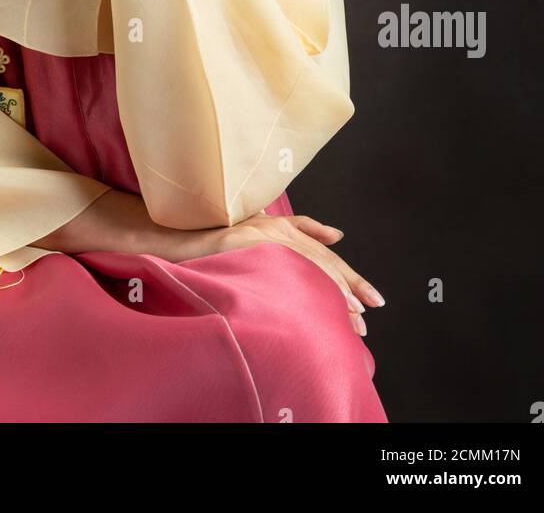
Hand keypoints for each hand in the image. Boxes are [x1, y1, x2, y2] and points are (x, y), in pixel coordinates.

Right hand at [166, 211, 384, 337]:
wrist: (174, 236)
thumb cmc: (214, 238)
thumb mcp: (257, 226)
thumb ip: (298, 227)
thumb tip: (337, 235)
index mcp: (280, 225)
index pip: (323, 254)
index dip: (348, 277)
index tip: (369, 299)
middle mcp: (275, 227)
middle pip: (321, 261)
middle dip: (347, 289)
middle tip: (364, 318)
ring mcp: (260, 236)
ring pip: (306, 266)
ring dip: (329, 293)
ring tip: (348, 318)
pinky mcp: (244, 243)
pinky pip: (279, 266)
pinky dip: (300, 284)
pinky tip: (315, 303)